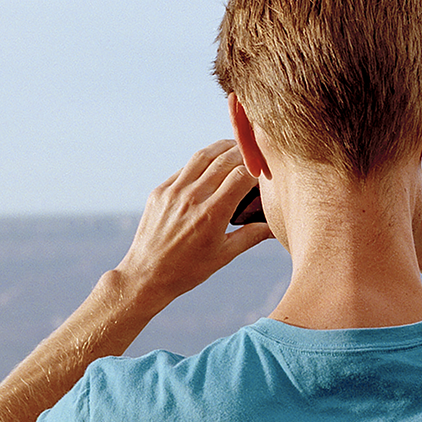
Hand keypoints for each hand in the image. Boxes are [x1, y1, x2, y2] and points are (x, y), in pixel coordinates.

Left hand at [114, 140, 274, 308]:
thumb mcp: (224, 255)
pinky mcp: (159, 192)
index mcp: (212, 214)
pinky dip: (200, 162)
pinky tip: (210, 164)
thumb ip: (251, 236)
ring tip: (235, 147)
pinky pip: (184, 169)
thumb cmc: (188, 270)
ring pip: (202, 156)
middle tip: (256, 151)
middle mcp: (192, 198)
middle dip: (244, 152)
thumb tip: (275, 227)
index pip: (242, 176)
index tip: (266, 169)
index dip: (258, 168)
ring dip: (222, 147)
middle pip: (224, 160)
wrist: (146, 275)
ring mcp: (173, 192)